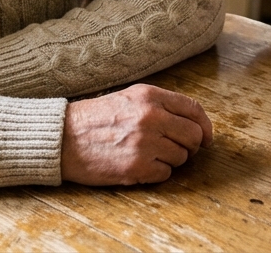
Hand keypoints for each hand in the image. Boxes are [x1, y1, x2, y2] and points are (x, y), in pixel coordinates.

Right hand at [61, 84, 213, 185]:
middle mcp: (151, 117)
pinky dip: (157, 173)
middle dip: (191, 146)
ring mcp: (145, 143)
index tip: (207, 137)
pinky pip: (165, 174)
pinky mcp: (137, 168)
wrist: (64, 138)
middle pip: (194, 136)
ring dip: (170, 160)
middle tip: (180, 150)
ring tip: (148, 155)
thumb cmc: (95, 119)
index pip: (194, 109)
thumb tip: (193, 121)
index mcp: (150, 96)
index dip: (205, 125)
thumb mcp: (129, 98)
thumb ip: (161, 105)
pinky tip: (139, 166)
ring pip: (181, 157)